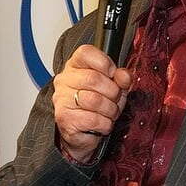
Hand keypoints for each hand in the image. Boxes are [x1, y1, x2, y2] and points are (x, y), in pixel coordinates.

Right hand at [52, 45, 130, 161]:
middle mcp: (64, 81)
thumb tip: (124, 76)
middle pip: (93, 78)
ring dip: (110, 110)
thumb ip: (121, 78)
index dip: (105, 63)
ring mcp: (61, 100)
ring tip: (110, 113)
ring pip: (94, 100)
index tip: (112, 74)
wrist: (83, 133)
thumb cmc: (97, 107)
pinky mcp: (64, 119)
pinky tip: (102, 124)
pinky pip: (93, 120)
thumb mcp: (114, 87)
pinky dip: (105, 124)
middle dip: (113, 92)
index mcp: (75, 66)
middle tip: (115, 100)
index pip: (85, 52)